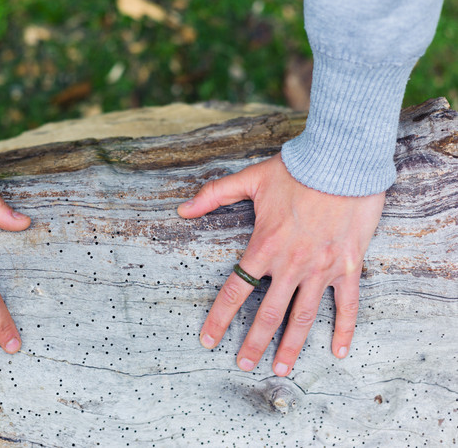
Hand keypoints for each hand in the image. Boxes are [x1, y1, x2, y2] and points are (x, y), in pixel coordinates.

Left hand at [178, 153, 384, 375]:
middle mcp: (290, 264)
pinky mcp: (348, 267)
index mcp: (264, 247)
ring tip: (281, 370)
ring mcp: (321, 268)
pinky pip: (347, 305)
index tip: (208, 340)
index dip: (219, 318)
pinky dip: (344, 330)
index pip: (236, 291)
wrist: (342, 161)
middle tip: (244, 365)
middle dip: (253, 343)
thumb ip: (214, 195)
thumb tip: (182, 209)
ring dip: (291, 347)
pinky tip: (338, 352)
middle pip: (268, 314)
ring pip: (303, 317)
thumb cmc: (296, 169)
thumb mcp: (250, 179)